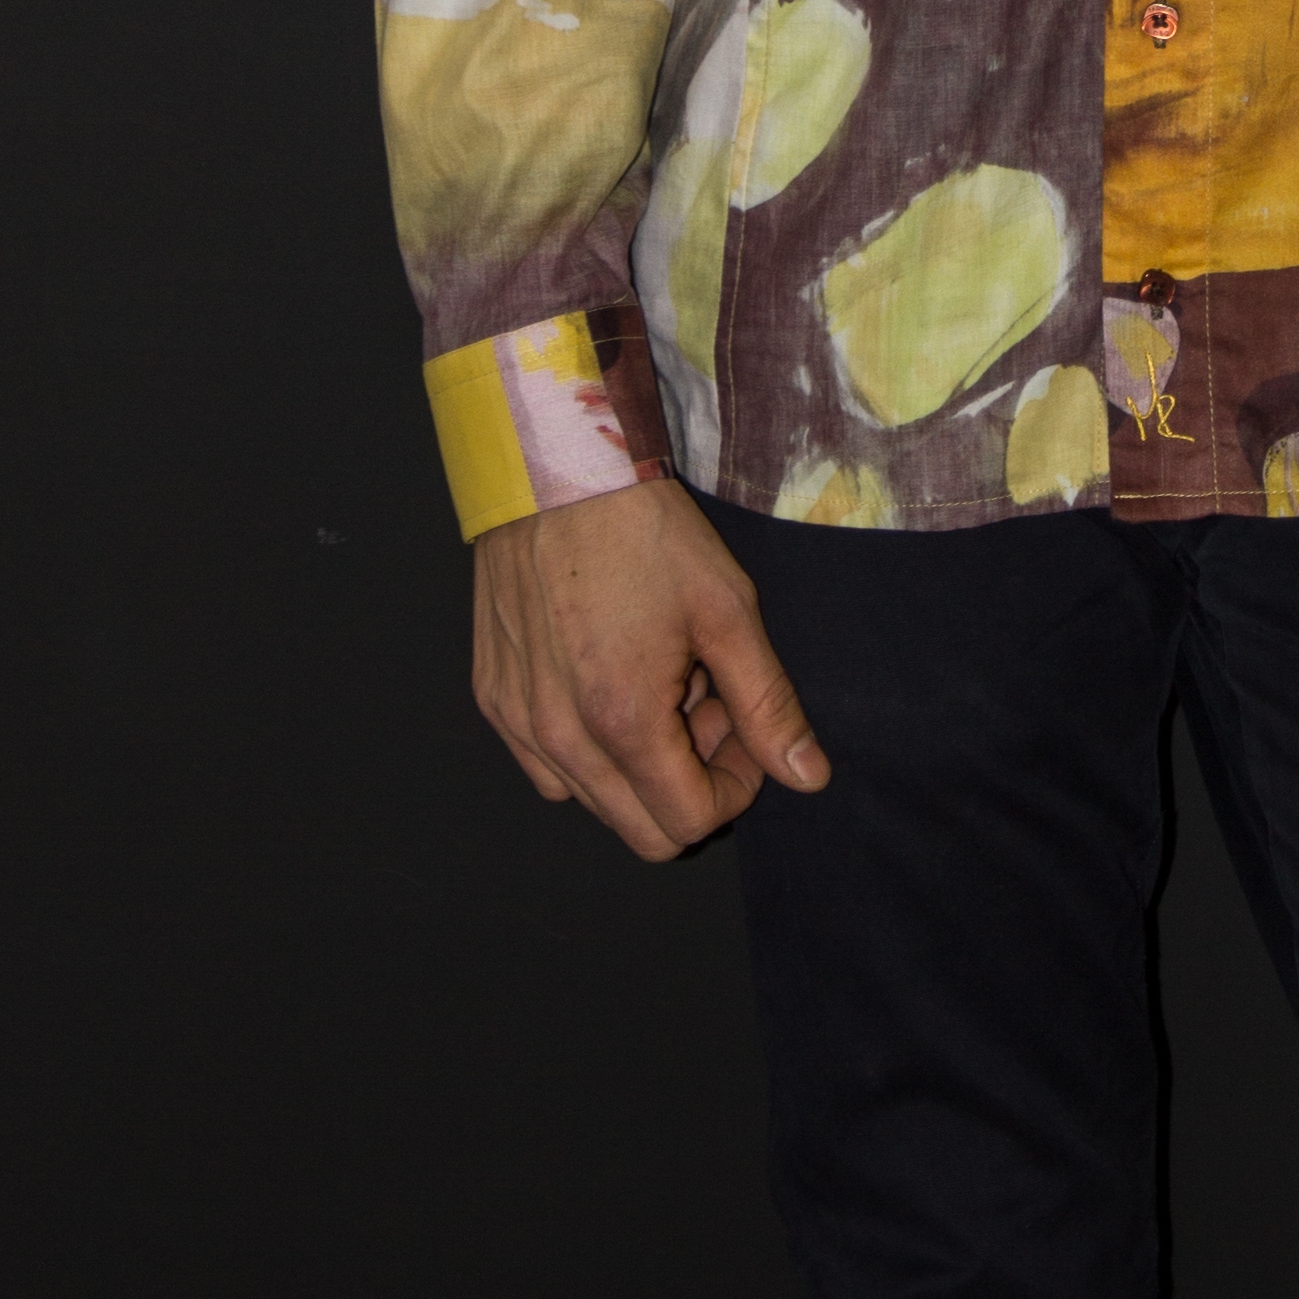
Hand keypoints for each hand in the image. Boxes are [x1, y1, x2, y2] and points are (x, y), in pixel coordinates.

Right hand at [472, 477, 830, 859]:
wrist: (553, 467)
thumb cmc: (642, 531)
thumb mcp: (727, 611)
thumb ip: (768, 706)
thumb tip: (808, 777)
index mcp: (623, 722)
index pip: (690, 823)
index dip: (734, 786)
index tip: (742, 725)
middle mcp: (558, 738)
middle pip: (640, 830)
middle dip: (687, 781)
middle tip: (703, 702)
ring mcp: (516, 721)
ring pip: (591, 800)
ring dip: (635, 764)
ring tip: (655, 680)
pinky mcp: (491, 697)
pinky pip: (545, 764)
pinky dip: (585, 743)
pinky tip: (606, 672)